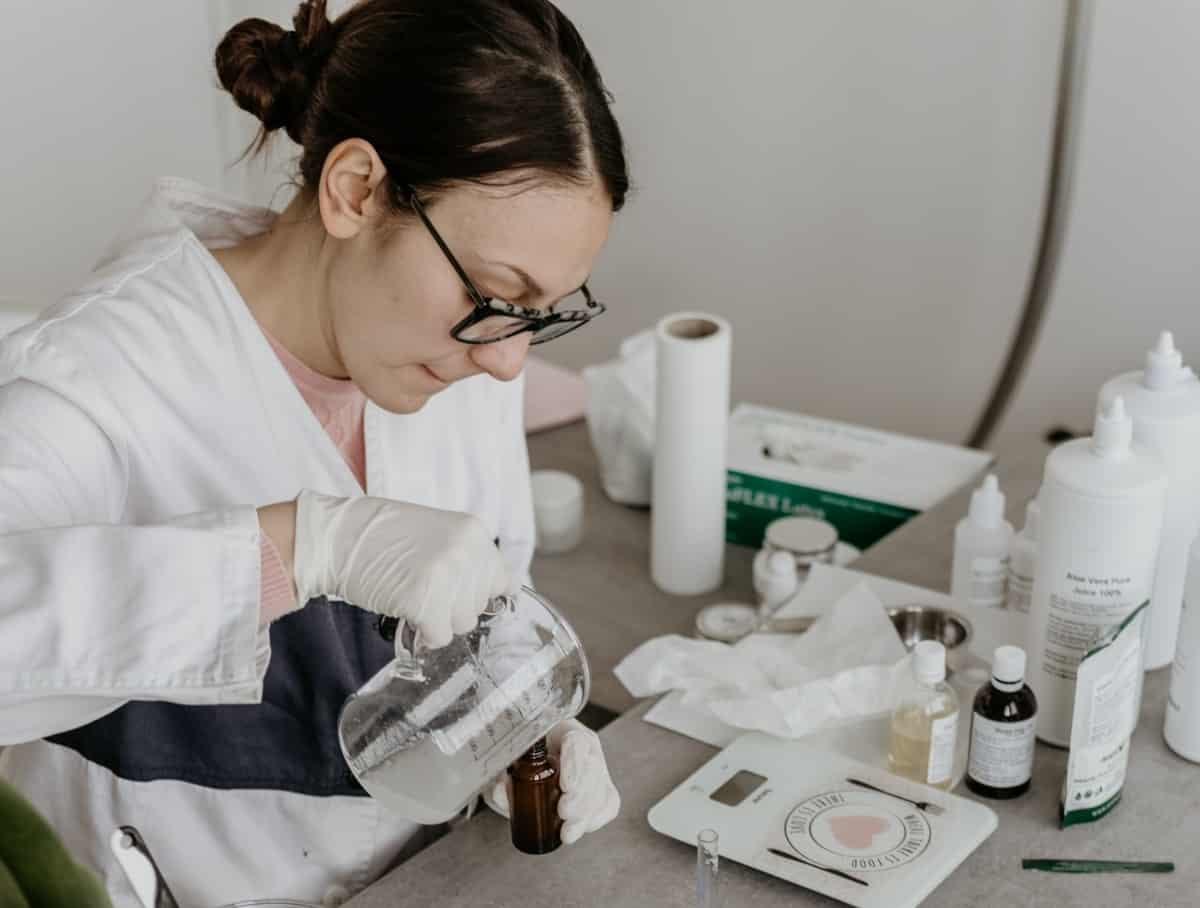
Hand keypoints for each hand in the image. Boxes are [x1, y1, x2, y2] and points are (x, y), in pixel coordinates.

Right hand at [290, 490, 512, 647]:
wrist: (338, 536)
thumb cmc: (381, 536)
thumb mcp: (438, 532)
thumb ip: (466, 556)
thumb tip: (492, 593)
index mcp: (473, 531)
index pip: (502, 579)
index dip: (479, 594)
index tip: (462, 597)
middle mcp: (467, 552)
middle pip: (479, 605)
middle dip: (454, 606)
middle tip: (425, 592)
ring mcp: (447, 576)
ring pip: (463, 623)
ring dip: (439, 620)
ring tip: (414, 598)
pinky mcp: (425, 601)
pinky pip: (440, 636)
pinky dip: (424, 634)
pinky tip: (408, 614)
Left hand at [486, 719, 620, 843]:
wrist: (529, 766)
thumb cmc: (521, 758)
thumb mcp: (507, 764)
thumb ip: (501, 776)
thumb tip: (500, 792)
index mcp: (563, 731)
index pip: (577, 742)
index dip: (574, 764)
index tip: (565, 786)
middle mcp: (585, 748)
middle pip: (593, 768)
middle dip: (581, 795)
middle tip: (563, 812)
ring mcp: (596, 769)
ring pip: (602, 789)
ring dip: (586, 814)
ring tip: (567, 832)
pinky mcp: (601, 790)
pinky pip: (609, 804)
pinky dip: (595, 820)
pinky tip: (578, 829)